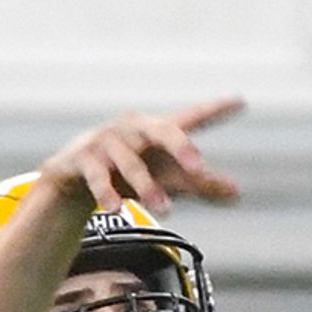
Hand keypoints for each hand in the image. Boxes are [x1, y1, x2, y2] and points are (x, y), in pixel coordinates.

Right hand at [39, 98, 243, 215]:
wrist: (71, 178)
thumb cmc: (128, 172)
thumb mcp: (166, 179)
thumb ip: (199, 184)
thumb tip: (237, 193)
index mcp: (158, 130)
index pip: (191, 118)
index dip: (215, 110)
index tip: (239, 101)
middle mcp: (134, 129)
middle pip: (161, 131)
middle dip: (180, 147)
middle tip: (199, 167)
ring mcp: (107, 142)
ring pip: (131, 162)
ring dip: (147, 187)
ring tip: (166, 210)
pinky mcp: (83, 159)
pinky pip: (98, 176)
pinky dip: (107, 192)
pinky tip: (116, 208)